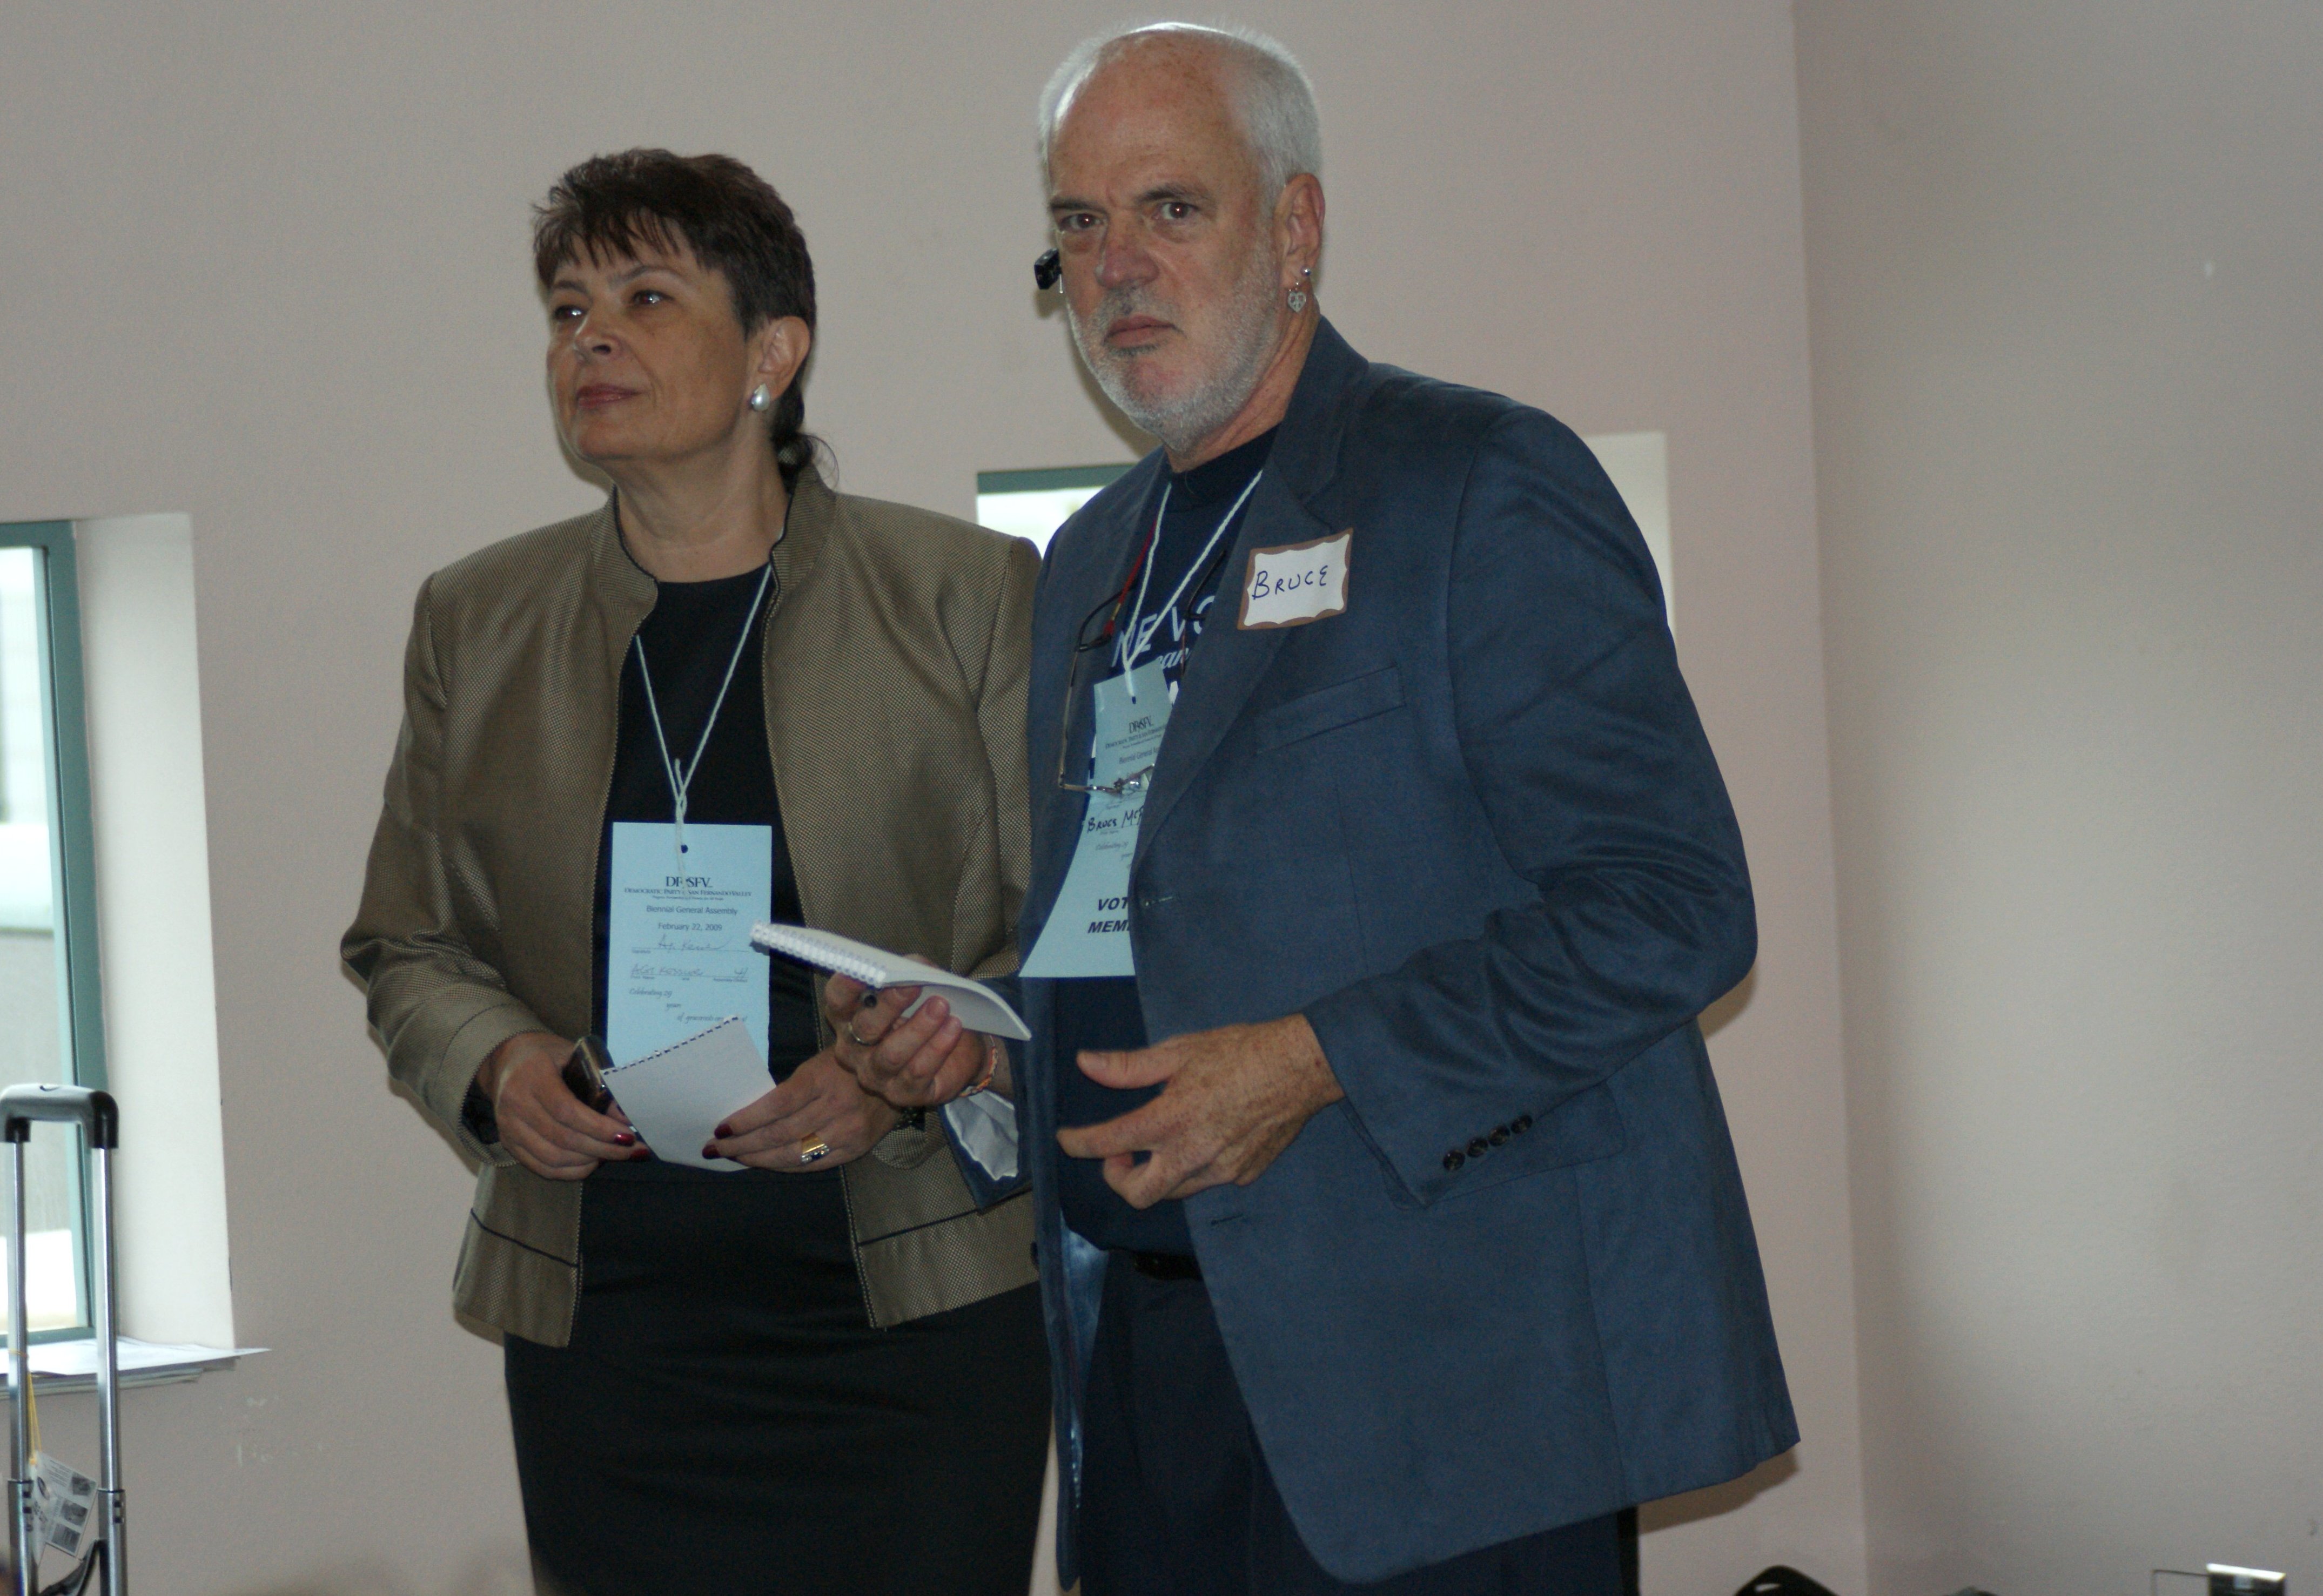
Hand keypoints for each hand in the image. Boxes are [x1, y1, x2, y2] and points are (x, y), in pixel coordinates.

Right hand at [479, 1031, 637, 1179]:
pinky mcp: (508, 1143)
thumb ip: (599, 1084)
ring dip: (589, 1162)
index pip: (567, 1111)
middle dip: (603, 1149)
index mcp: (533, 1076)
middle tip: (631, 1150)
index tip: (627, 1135)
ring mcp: (509, 1127)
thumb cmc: (548, 1055)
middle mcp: (515, 1104)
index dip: (599, 1128)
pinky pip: (540, 1167)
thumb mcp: (575, 1057)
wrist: (506, 1059)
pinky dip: (570, 1171)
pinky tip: (591, 1163)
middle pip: (562, 1139)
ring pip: (552, 1158)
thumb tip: (626, 1117)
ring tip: (615, 1155)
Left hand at [702, 1051, 898, 1171]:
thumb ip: (791, 1087)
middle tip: (715, 1148)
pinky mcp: (856, 1148)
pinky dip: (785, 1167)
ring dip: (757, 1159)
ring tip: (734, 1157)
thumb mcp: (819, 1061)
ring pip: (793, 1153)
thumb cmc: (849, 1063)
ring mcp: (847, 1131)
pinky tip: (766, 1164)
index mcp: (822, 1078)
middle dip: (742, 1144)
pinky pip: (813, 1164)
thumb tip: (749, 1110)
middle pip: (779, 1134)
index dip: (745, 1120)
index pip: (776, 1105)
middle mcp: (835, 1106)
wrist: (899, 1073)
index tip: (721, 1128)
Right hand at [823, 965, 1004, 1108]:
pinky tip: (953, 1028)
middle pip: (865, 1026)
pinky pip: (917, 1072)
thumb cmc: (927, 1010)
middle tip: (915, 985)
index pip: (838, 1000)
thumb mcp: (920, 985)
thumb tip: (915, 965)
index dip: (849, 984)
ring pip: (891, 1054)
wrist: (958, 1046)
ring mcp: (875, 1075)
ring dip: (919, 1028)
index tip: (868, 969)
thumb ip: (912, 971)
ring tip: (942, 1006)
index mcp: (849, 1016)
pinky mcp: (901, 1094)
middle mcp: (854, 1048)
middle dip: (891, 1004)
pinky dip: (937, 1047)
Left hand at [1054, 1015, 1342, 1206]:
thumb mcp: (1178, 1051)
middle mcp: (1192, 1154)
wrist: (1301, 1067)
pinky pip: (1207, 1180)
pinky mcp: (1244, 1174)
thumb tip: (1087, 1064)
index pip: (1108, 1143)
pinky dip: (1194, 1166)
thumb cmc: (1240, 1052)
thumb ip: (1129, 1066)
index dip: (1078, 1144)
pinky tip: (1203, 1137)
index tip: (1067, 1139)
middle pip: (1139, 1194)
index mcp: (1170, 1120)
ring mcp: (1220, 1170)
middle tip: (1120, 1150)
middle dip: (1118, 1177)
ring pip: (1174, 1191)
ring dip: (1157, 1172)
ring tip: (1161, 1141)